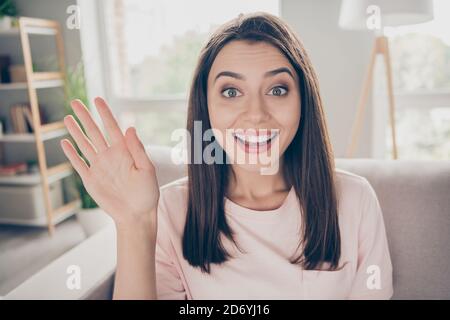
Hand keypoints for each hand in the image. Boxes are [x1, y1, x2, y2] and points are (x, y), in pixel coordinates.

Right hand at [60, 97, 158, 227]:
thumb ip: (137, 149)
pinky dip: (72, 154)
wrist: (136, 214)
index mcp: (124, 151)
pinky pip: (79, 164)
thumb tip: (129, 127)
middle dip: (85, 117)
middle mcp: (110, 156)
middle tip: (76, 102)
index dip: (104, 113)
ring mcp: (99, 167)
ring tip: (67, 118)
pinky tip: (65, 143)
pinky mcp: (91, 179)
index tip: (97, 99)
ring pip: (84, 145)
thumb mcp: (147, 169)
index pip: (112, 127)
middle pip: (94, 132)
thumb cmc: (147, 193)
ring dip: (76, 132)